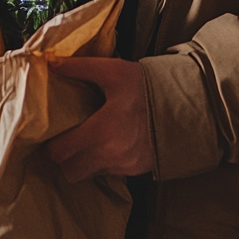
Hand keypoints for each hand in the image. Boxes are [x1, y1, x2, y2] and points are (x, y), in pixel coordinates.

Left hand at [45, 56, 154, 182]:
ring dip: (83, 163)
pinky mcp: (136, 170)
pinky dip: (103, 163)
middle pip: (71, 172)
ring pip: (89, 175)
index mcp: (101, 131)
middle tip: (64, 143)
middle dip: (64, 160)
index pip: (61, 153)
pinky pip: (109, 173)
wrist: (187, 105)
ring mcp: (124, 165)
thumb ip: (80, 67)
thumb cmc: (148, 87)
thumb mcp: (114, 70)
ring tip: (84, 144)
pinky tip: (107, 145)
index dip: (51, 146)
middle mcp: (111, 154)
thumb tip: (51, 63)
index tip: (51, 136)